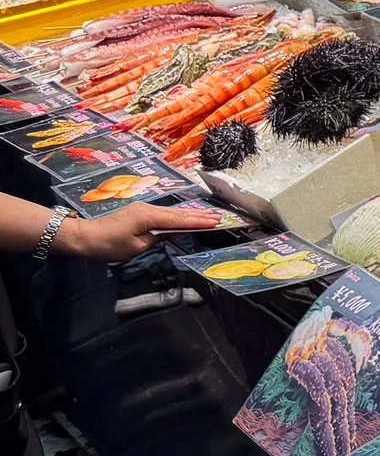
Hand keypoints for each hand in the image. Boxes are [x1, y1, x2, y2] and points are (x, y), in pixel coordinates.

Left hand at [57, 202, 222, 261]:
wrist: (84, 236)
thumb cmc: (109, 245)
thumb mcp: (136, 247)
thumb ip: (156, 238)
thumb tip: (171, 234)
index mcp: (148, 216)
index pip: (179, 220)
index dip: (199, 221)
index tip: (217, 221)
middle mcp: (148, 208)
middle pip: (178, 213)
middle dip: (200, 215)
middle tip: (220, 216)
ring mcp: (143, 208)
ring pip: (172, 212)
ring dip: (191, 215)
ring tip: (209, 216)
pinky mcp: (139, 212)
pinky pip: (164, 213)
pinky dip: (178, 216)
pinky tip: (186, 217)